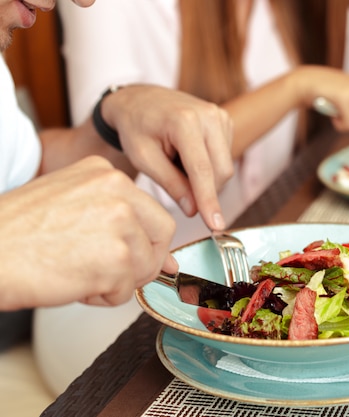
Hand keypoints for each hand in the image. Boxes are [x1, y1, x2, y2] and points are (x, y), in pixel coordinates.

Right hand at [0, 157, 176, 309]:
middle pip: (160, 236)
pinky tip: (71, 283)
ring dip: (114, 281)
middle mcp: (118, 190)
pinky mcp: (116, 258)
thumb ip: (122, 225)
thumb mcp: (73, 210)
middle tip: (104, 269)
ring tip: (74, 272)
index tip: (121, 252)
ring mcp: (120, 222)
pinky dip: (101, 297)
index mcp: (105, 173)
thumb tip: (167, 259)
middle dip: (139, 261)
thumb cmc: (16, 233)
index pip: (152, 213)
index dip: (141, 241)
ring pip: (144, 266)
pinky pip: (125, 291)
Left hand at [101, 85, 233, 229]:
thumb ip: (170, 184)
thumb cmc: (136, 127)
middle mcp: (208, 115)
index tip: (216, 225)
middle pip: (221, 171)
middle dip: (206, 191)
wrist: (140, 99)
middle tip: (180, 193)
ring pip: (226, 166)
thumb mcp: (143, 159)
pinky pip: (225, 157)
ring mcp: (220, 115)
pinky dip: (210, 166)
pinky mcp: (225, 120)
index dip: (209, 201)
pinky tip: (189, 156)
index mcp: (184, 121)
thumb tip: (194, 210)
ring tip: (178, 165)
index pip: (202, 170)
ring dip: (206, 178)